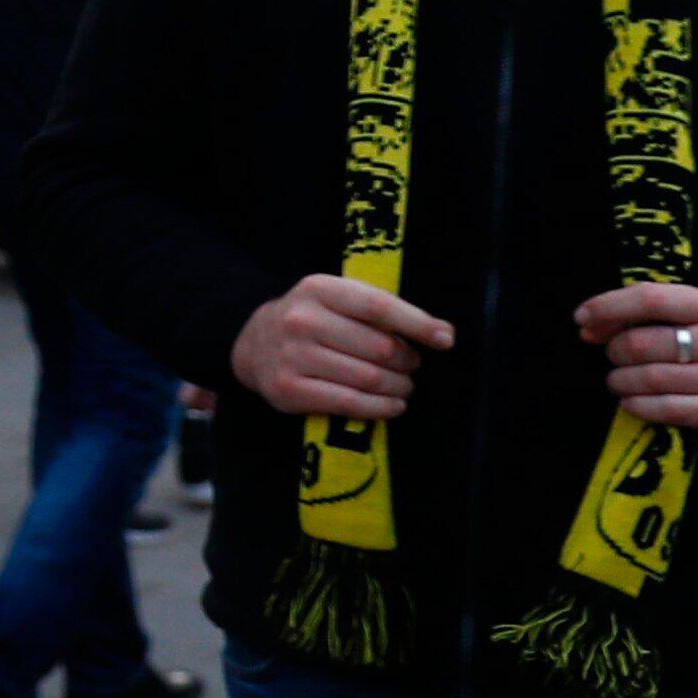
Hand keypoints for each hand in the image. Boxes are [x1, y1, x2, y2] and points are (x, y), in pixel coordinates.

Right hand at [232, 274, 454, 421]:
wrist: (251, 344)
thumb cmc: (311, 320)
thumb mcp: (335, 299)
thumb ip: (380, 310)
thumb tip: (443, 333)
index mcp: (317, 289)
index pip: (378, 306)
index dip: (417, 324)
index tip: (446, 339)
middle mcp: (302, 320)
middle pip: (378, 348)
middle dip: (407, 361)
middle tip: (412, 366)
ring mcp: (293, 356)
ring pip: (368, 379)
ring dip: (398, 387)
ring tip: (403, 386)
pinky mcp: (289, 390)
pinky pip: (350, 404)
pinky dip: (381, 408)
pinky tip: (393, 405)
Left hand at [579, 282, 697, 445]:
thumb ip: (661, 316)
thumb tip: (591, 325)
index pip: (650, 298)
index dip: (608, 307)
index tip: (582, 320)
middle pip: (644, 343)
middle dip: (615, 351)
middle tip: (612, 359)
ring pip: (653, 379)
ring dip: (622, 382)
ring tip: (618, 383)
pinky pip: (672, 410)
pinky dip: (641, 407)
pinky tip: (633, 403)